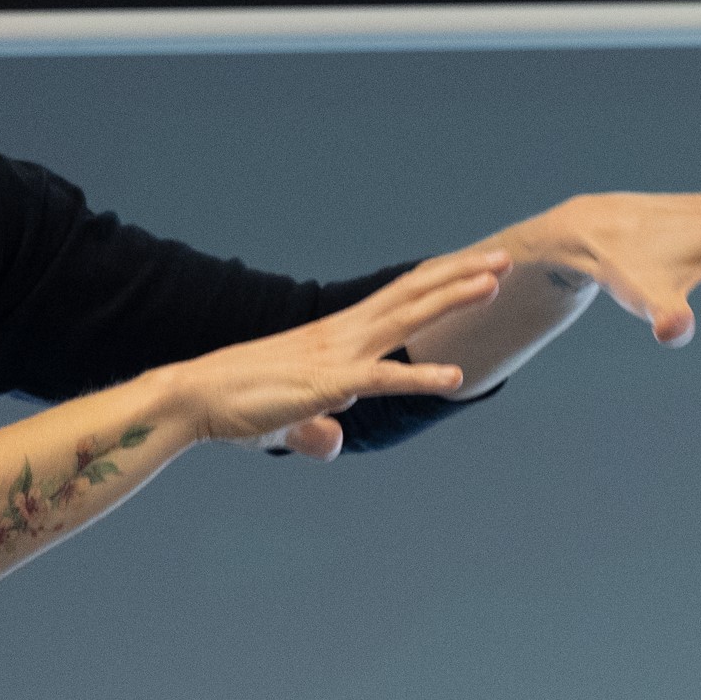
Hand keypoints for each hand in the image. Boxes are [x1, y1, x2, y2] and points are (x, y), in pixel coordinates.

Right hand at [171, 250, 506, 460]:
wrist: (195, 397)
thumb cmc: (236, 406)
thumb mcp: (287, 421)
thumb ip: (315, 430)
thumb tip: (332, 442)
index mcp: (337, 335)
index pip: (396, 297)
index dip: (437, 281)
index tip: (472, 266)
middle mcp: (342, 334)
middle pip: (412, 294)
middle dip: (460, 274)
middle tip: (504, 257)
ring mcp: (337, 355)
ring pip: (406, 318)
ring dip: (452, 299)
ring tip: (495, 283)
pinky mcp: (328, 385)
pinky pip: (383, 379)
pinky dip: (421, 376)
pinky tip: (455, 378)